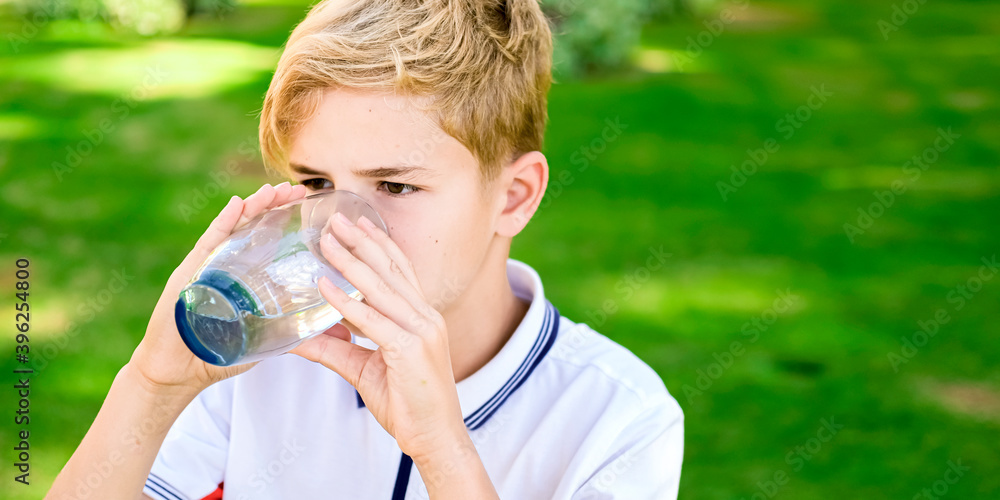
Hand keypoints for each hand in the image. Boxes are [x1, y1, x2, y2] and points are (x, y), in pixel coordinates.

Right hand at [129, 182, 307, 395]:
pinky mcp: (189, 274)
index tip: (309, 204)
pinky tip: (236, 205)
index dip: (287, 220)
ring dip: (254, 207)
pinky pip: (209, 244)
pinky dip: (223, 223)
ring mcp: (207, 266)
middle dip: (275, 205)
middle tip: (298, 189)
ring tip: (273, 190)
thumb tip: (345, 332)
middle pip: (253, 227)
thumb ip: (301, 332)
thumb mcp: (267, 340)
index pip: (268, 240)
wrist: (177, 374)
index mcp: (244, 276)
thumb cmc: (219, 356)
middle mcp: (226, 265)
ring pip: (233, 228)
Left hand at [289, 212, 466, 459]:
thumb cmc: (407, 404)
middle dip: (362, 242)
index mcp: (422, 317)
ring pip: (381, 288)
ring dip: (351, 261)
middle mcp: (425, 317)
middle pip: (390, 270)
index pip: (400, 270)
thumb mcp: (364, 370)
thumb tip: (300, 337)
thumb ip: (336, 349)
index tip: (358, 223)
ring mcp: (421, 331)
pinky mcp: (410, 349)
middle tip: (335, 219)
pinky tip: (325, 287)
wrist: (435, 437)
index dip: (379, 244)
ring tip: (327, 240)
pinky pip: (373, 320)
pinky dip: (347, 302)